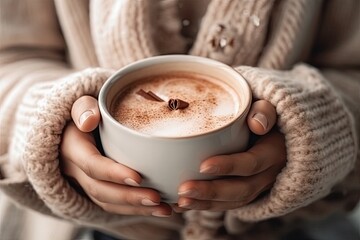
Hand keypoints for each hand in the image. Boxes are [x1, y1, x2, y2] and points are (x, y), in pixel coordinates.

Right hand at [60, 96, 171, 216]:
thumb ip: (83, 107)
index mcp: (72, 148)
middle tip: (157, 198)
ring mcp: (85, 182)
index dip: (113, 173)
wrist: (77, 126)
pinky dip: (136, 209)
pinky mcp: (98, 188)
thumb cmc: (86, 112)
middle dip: (128, 197)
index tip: (138, 177)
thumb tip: (89, 120)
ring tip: (165, 209)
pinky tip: (159, 209)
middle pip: (99, 190)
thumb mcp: (81, 103)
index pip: (90, 164)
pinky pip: (113, 205)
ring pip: (107, 202)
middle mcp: (75, 170)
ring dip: (136, 208)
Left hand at [174, 100, 285, 211]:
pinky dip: (204, 206)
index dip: (228, 167)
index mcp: (273, 153)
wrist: (276, 135)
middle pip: (241, 190)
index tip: (202, 166)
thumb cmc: (264, 116)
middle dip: (211, 192)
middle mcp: (268, 175)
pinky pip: (227, 205)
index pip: (252, 163)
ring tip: (179, 202)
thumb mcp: (269, 108)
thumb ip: (264, 111)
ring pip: (233, 202)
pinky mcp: (246, 192)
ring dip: (205, 204)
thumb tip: (256, 124)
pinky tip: (181, 205)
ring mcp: (258, 187)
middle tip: (183, 189)